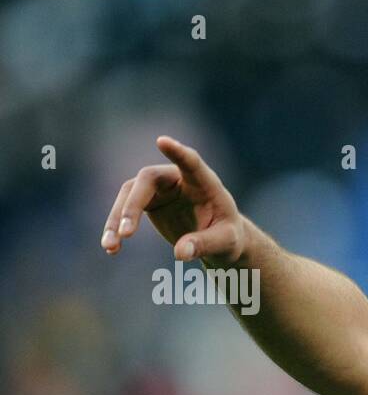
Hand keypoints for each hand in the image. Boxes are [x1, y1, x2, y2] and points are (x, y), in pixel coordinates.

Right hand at [100, 136, 247, 266]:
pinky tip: (111, 248)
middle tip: (127, 233)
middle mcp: (178, 178)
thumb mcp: (225, 242)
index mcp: (204, 182)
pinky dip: (116, 228)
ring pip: (129, 194)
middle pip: (147, 180)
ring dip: (117, 219)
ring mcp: (160, 188)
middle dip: (133, 205)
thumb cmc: (228, 236)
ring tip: (111, 246)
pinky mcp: (148, 201)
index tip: (162, 141)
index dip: (178, 152)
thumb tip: (180, 253)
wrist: (219, 240)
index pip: (191, 162)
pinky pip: (124, 209)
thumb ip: (205, 244)